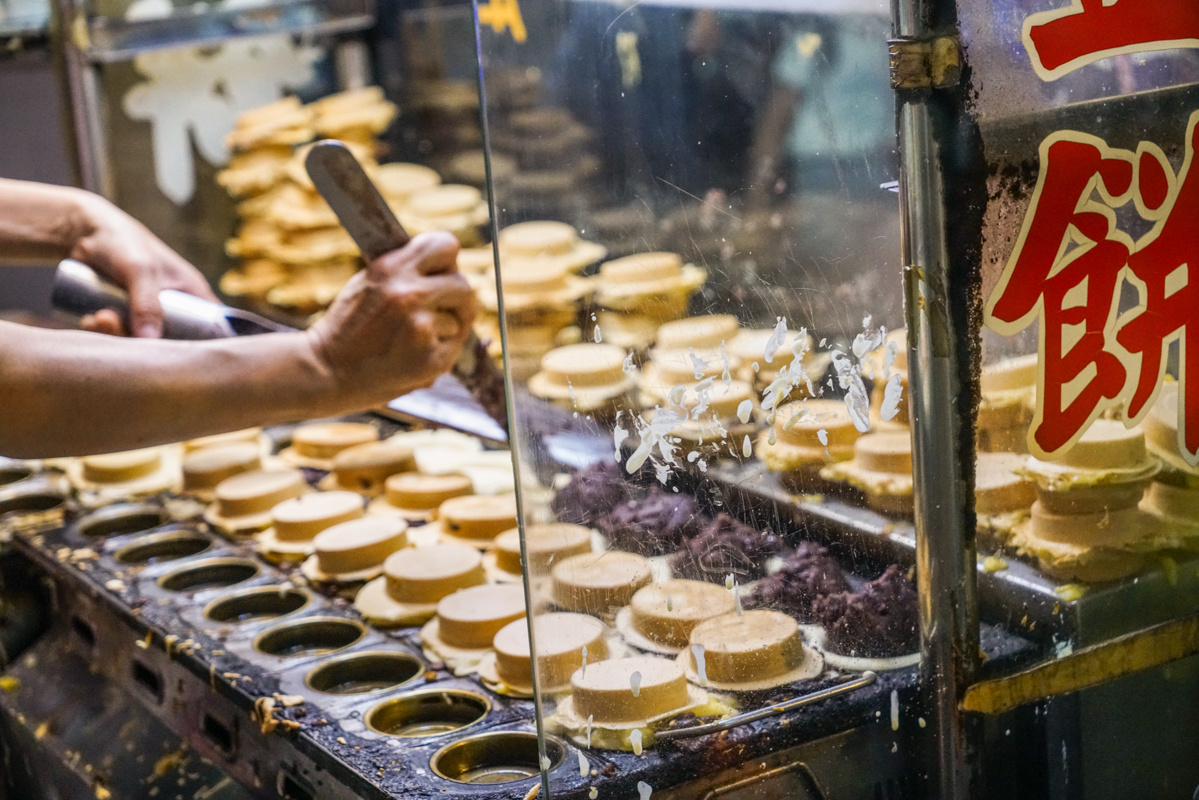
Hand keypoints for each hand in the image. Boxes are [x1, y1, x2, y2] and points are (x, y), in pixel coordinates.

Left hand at [70, 194, 216, 337]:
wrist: (82, 231)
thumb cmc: (123, 241)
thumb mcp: (140, 270)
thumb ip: (147, 304)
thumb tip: (150, 340)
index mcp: (192, 294)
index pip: (212, 327)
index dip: (202, 343)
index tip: (178, 353)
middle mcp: (174, 307)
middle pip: (170, 340)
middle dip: (141, 339)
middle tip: (113, 323)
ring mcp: (148, 313)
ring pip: (140, 339)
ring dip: (116, 334)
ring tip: (98, 317)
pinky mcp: (125, 316)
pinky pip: (120, 334)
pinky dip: (104, 332)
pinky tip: (90, 319)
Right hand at [305, 231, 478, 404]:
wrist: (326, 372)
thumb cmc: (348, 327)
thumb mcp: (369, 282)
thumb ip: (406, 271)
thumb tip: (445, 267)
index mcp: (391, 269)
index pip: (446, 245)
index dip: (447, 261)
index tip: (442, 273)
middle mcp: (409, 294)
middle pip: (463, 285)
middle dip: (455, 299)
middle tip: (440, 311)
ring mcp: (422, 328)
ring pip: (460, 319)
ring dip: (446, 328)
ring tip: (416, 338)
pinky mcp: (432, 359)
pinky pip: (455, 346)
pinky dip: (441, 352)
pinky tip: (415, 355)